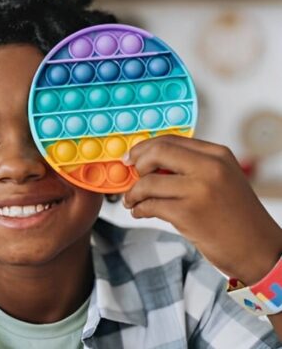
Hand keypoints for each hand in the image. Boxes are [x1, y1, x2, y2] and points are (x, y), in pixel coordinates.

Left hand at [122, 135, 281, 284]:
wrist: (259, 250)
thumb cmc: (236, 217)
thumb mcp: (221, 179)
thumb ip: (191, 166)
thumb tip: (149, 163)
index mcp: (217, 155)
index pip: (171, 140)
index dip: (145, 148)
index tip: (132, 157)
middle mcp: (210, 168)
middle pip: (157, 152)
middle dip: (137, 163)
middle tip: (130, 175)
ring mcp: (199, 190)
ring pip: (149, 182)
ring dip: (133, 193)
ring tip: (132, 201)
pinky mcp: (189, 214)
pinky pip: (150, 205)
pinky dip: (139, 209)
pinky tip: (139, 212)